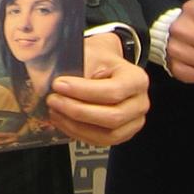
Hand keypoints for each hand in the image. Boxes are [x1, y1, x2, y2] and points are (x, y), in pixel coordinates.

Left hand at [45, 31, 150, 146]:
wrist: (105, 65)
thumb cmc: (99, 58)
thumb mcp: (91, 52)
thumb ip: (78, 68)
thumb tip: (56, 85)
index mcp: (137, 79)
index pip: (113, 91)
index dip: (83, 91)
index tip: (58, 85)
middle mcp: (139, 103)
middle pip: (112, 117)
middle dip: (78, 111)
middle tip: (53, 100)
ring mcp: (133, 122)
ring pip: (106, 135)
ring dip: (76, 126)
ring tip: (55, 112)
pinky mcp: (121, 134)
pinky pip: (100, 141)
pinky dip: (78, 133)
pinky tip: (62, 121)